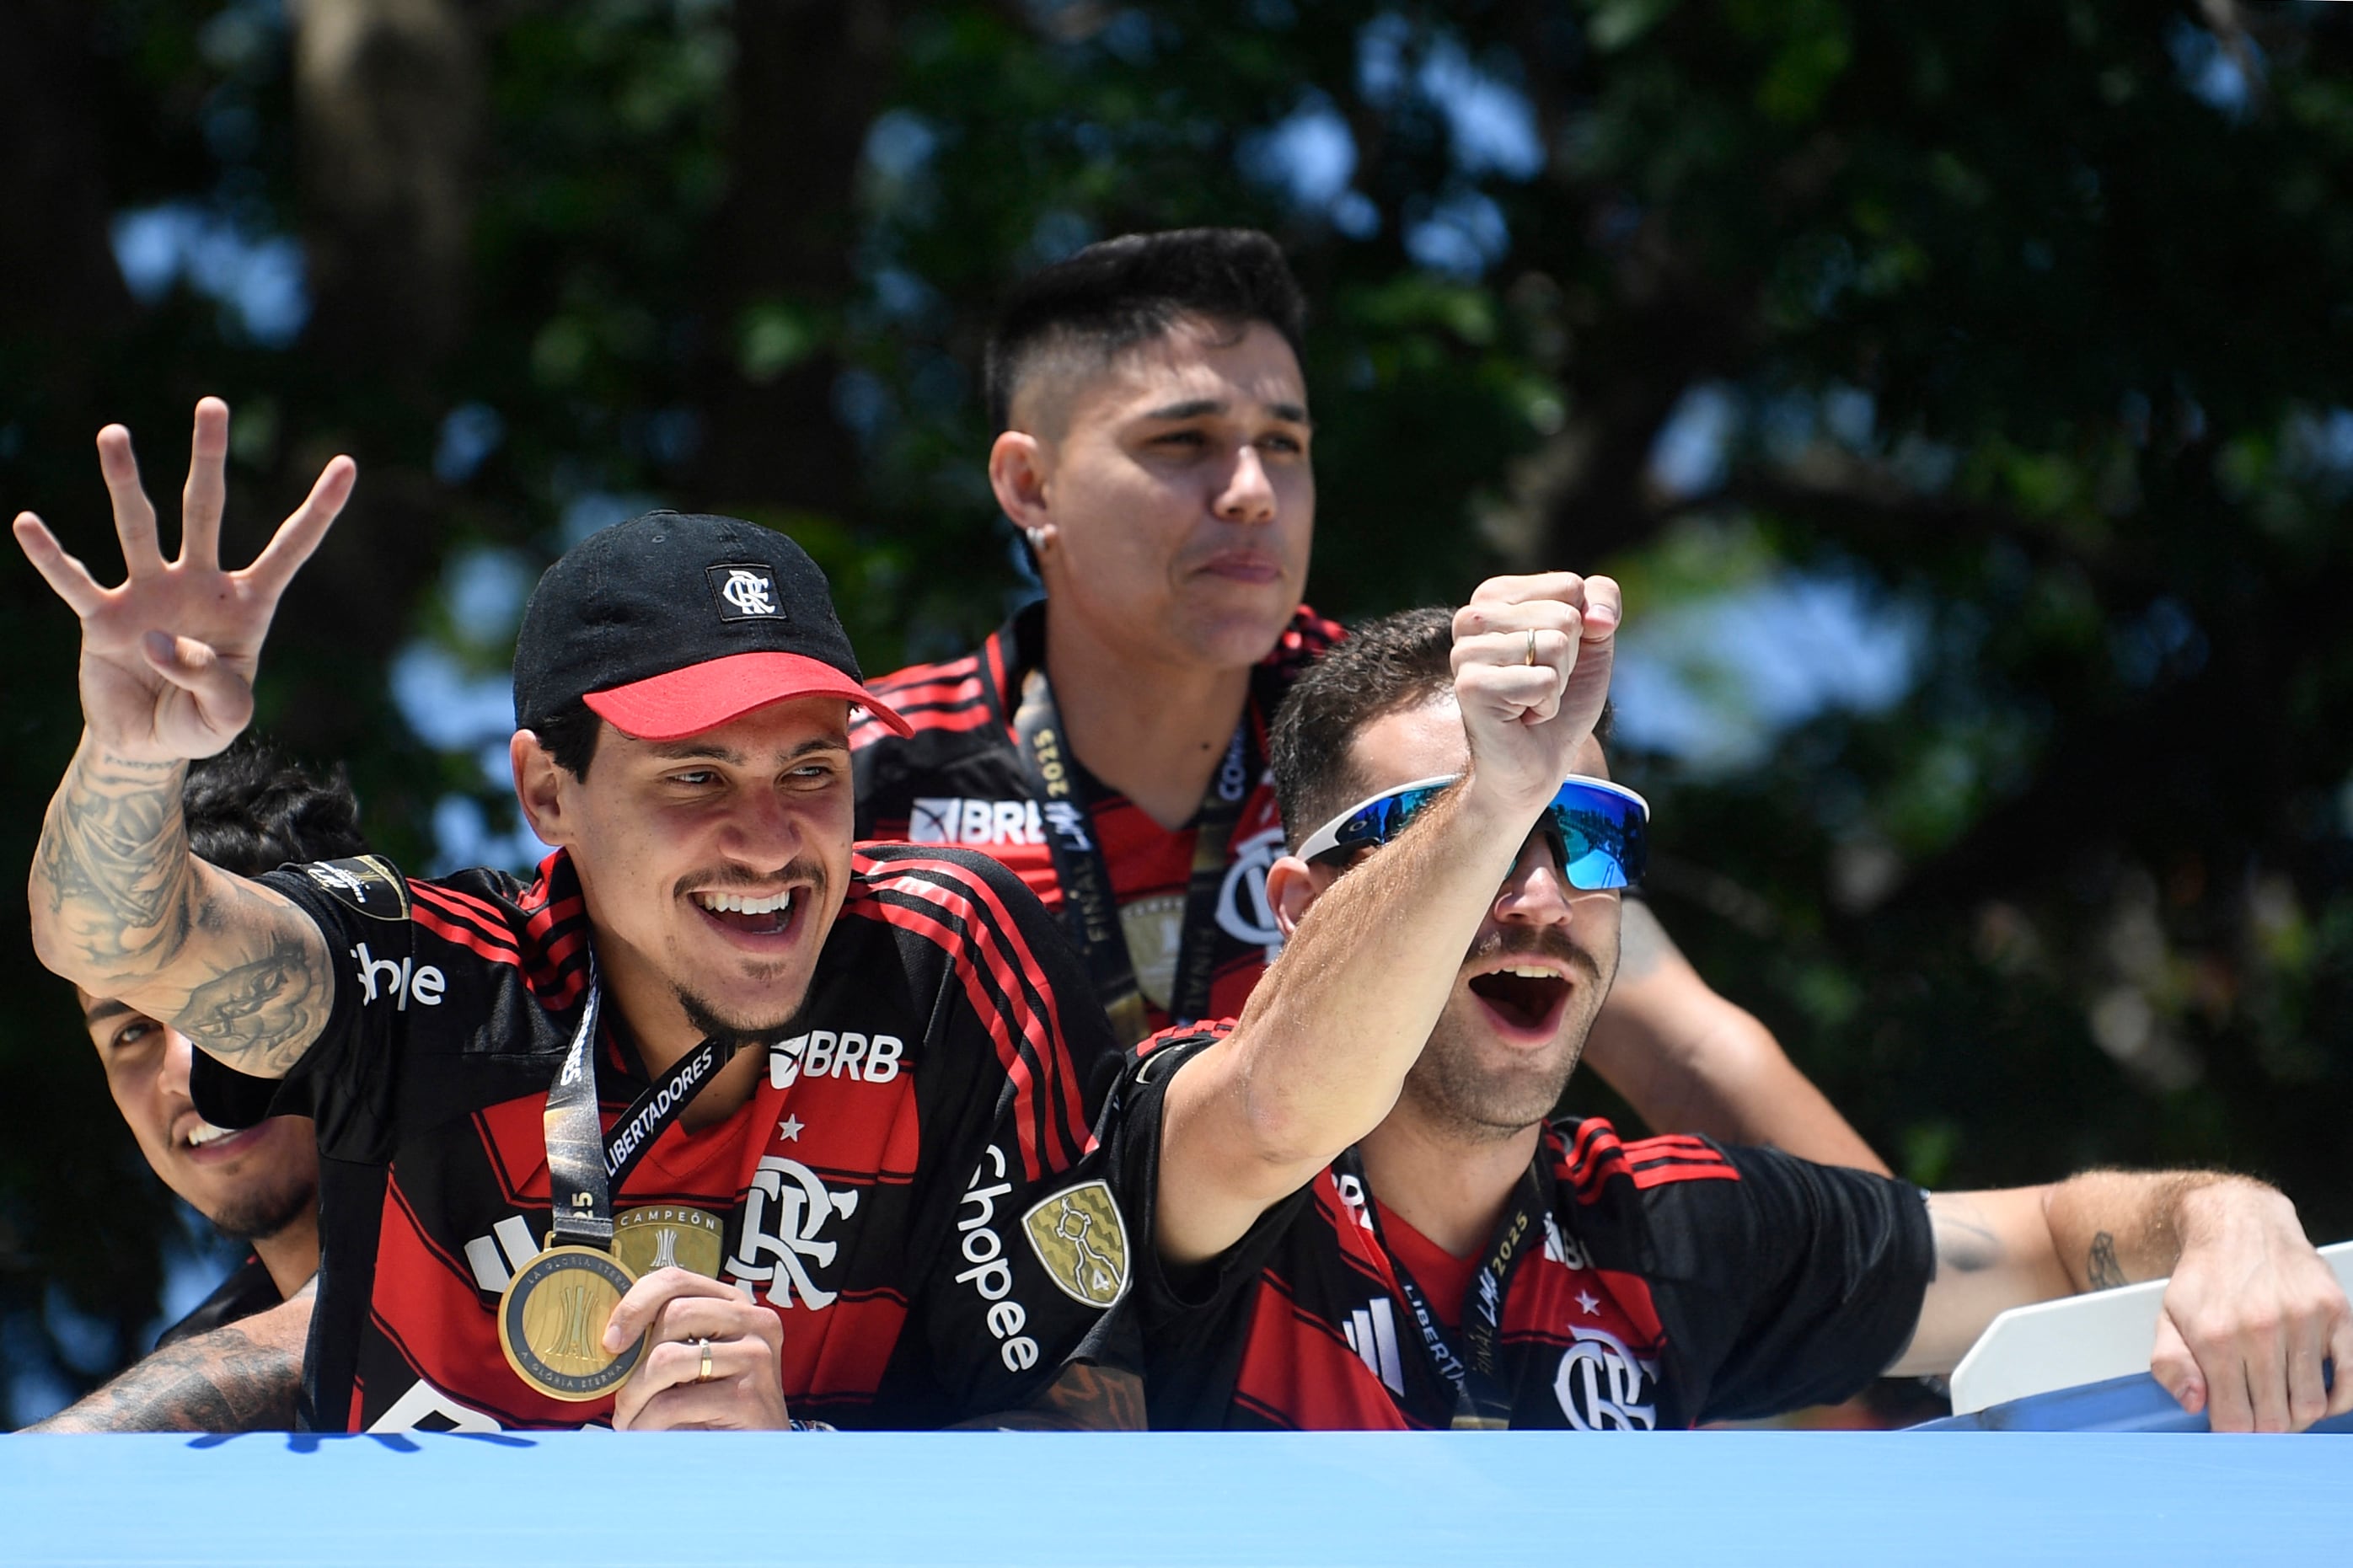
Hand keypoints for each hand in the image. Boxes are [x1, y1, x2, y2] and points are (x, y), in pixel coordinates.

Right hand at [12, 397, 354, 762]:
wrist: (148, 745)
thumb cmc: (200, 722)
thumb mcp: (226, 715)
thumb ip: (212, 681)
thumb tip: (159, 638)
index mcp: (245, 604)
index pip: (289, 549)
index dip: (318, 510)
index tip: (346, 464)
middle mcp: (196, 585)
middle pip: (204, 510)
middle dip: (208, 459)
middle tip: (213, 404)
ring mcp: (147, 595)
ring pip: (138, 527)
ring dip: (125, 482)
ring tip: (115, 433)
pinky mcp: (102, 620)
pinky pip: (73, 582)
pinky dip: (51, 556)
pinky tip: (28, 523)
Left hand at [604, 1267, 789, 1430]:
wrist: (756, 1458)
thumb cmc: (714, 1409)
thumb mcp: (694, 1364)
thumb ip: (666, 1339)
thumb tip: (610, 1336)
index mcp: (736, 1305)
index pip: (676, 1280)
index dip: (635, 1304)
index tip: (610, 1342)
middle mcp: (755, 1322)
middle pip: (673, 1315)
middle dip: (634, 1361)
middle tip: (622, 1397)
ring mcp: (756, 1357)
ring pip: (668, 1358)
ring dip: (635, 1396)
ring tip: (631, 1419)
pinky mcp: (749, 1397)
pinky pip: (674, 1402)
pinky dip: (647, 1422)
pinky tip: (646, 1434)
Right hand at [1450, 572, 1621, 814]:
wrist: (1535, 765)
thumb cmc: (1559, 700)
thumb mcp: (1594, 642)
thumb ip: (1602, 602)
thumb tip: (1595, 617)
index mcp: (1495, 596)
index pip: (1571, 585)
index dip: (1582, 629)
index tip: (1552, 658)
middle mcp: (1471, 617)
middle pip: (1565, 617)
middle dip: (1569, 661)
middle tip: (1540, 686)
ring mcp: (1466, 651)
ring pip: (1555, 646)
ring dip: (1556, 685)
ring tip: (1530, 701)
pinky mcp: (1471, 686)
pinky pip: (1543, 681)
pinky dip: (1547, 706)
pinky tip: (1522, 717)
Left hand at [2150, 1182, 2352, 1431]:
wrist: (2239, 1224)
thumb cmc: (2205, 1278)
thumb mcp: (2168, 1316)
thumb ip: (2170, 1364)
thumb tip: (2195, 1405)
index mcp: (2214, 1336)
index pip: (2234, 1420)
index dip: (2234, 1436)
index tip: (2233, 1431)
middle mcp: (2260, 1329)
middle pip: (2275, 1419)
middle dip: (2265, 1429)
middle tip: (2258, 1419)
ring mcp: (2302, 1320)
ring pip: (2311, 1404)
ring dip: (2298, 1416)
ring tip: (2282, 1403)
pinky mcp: (2335, 1312)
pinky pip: (2350, 1378)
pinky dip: (2338, 1399)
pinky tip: (2318, 1396)